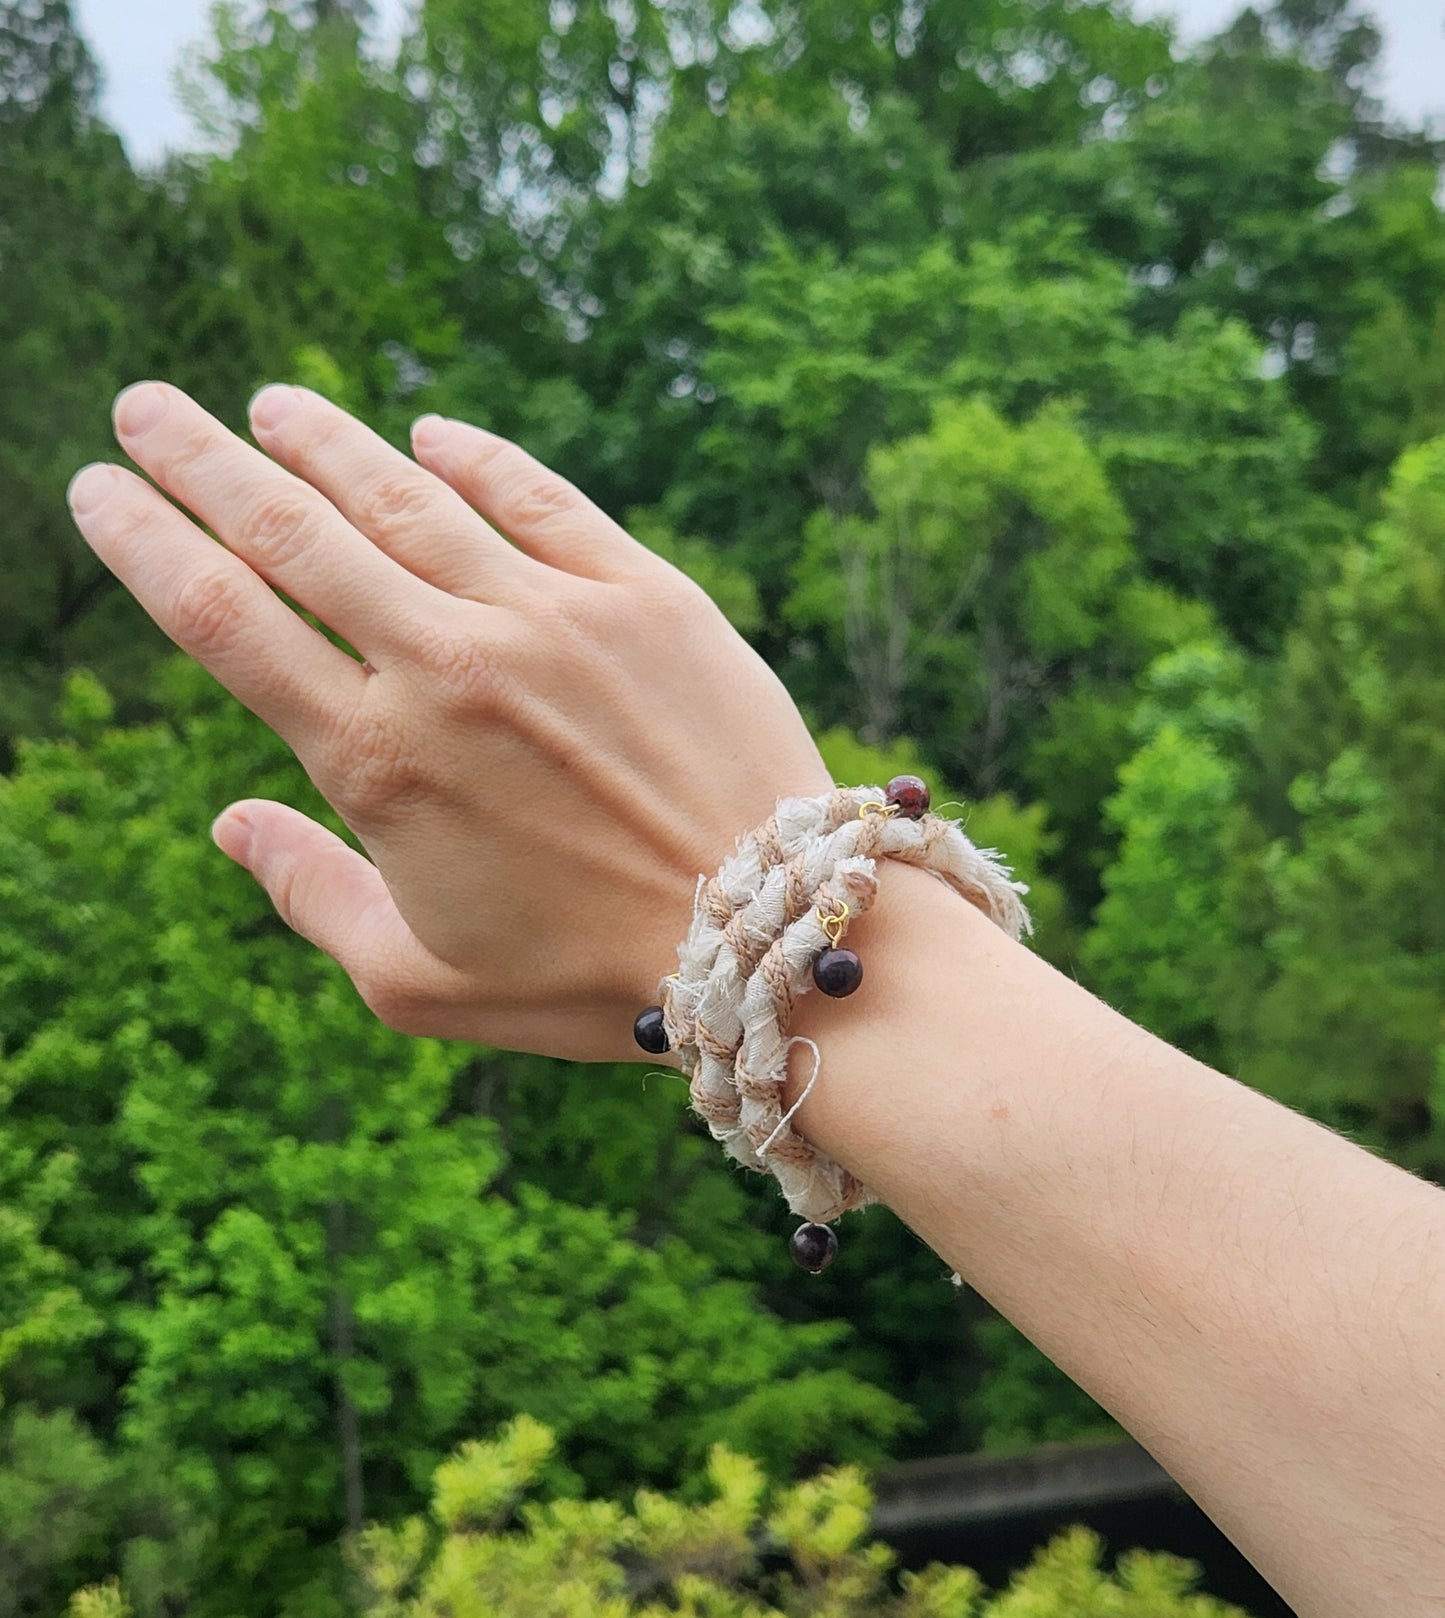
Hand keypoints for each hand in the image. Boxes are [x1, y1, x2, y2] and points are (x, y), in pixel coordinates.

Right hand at [67, 383, 830, 1061]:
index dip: (146, 541)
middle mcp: (450, 667)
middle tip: (146, 405)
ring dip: (326, 441)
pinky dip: (478, 457)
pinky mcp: (645, 595)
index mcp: (378, 760)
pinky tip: (431, 431)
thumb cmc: (589, 977)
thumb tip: (228, 820)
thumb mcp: (420, 981)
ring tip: (270, 403)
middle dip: (204, 461)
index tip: (97, 488)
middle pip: (294, 533)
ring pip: (408, 497)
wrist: (768, 935)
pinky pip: (541, 499)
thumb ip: (310, 896)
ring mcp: (551, 618)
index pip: (224, 619)